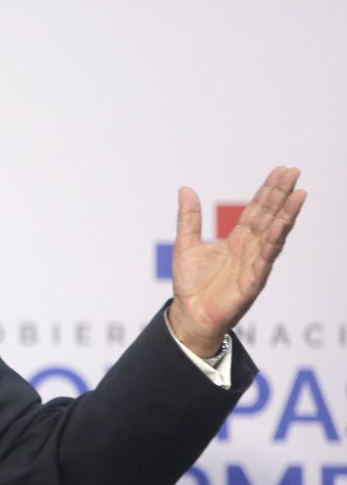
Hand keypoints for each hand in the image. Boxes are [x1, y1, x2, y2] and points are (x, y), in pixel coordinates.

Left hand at [169, 166, 305, 355]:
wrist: (189, 314)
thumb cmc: (190, 283)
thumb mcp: (185, 243)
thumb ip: (189, 218)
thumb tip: (185, 189)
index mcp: (237, 240)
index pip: (257, 210)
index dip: (269, 191)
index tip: (281, 171)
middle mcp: (250, 249)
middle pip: (269, 216)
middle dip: (282, 194)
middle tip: (294, 172)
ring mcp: (254, 264)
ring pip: (274, 234)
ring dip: (287, 214)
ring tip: (299, 194)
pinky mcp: (253, 281)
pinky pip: (266, 258)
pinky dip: (275, 240)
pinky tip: (283, 224)